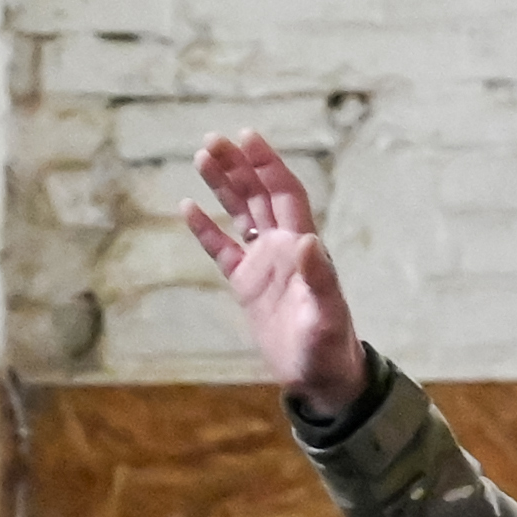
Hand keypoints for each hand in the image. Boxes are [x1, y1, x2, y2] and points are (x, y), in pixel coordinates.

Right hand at [188, 130, 369, 414]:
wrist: (321, 379)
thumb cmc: (330, 349)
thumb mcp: (327, 315)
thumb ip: (319, 279)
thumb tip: (307, 241)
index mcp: (304, 248)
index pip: (285, 194)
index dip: (268, 165)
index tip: (247, 137)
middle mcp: (284, 248)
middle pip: (259, 195)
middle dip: (239, 166)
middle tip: (212, 140)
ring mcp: (264, 265)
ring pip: (240, 215)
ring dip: (222, 186)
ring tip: (201, 157)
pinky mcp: (246, 286)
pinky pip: (221, 250)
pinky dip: (205, 229)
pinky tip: (187, 207)